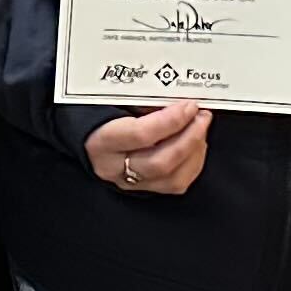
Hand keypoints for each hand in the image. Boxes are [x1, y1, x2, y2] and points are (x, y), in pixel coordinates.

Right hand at [84, 100, 210, 198]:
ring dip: (195, 152)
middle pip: (160, 162)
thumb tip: (178, 102)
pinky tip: (195, 145)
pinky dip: (193, 164)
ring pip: (172, 179)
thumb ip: (144, 102)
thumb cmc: (101, 113)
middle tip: (201, 116)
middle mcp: (114, 168)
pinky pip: (177, 184)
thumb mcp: (115, 101)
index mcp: (102, 142)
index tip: (189, 106)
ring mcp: (130, 183)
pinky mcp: (145, 189)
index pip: (140, 135)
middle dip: (189, 138)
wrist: (88, 134)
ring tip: (200, 128)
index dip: (170, 120)